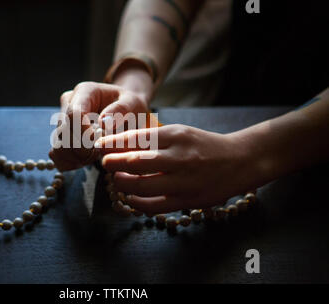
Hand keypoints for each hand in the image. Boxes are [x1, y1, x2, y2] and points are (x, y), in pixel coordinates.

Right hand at [50, 67, 153, 170]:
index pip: (74, 113)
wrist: (126, 109)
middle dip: (81, 149)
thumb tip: (103, 123)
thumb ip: (121, 111)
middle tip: (99, 153)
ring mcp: (63, 118)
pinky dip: (69, 162)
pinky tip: (84, 162)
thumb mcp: (133, 104)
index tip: (98, 144)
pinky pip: (57, 153)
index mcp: (85, 91)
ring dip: (76, 157)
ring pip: (59, 143)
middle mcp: (69, 102)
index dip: (83, 133)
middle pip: (64, 131)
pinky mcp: (62, 134)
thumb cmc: (130, 105)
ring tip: (94, 156)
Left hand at [96, 124, 258, 214]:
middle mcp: (179, 157)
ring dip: (123, 184)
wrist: (240, 161)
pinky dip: (138, 203)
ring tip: (117, 180)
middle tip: (104, 163)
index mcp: (176, 135)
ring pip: (142, 186)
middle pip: (135, 162)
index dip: (113, 144)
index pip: (136, 138)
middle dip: (113, 163)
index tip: (99, 146)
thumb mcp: (179, 133)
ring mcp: (184, 181)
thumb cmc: (203, 145)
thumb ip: (152, 139)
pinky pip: (155, 206)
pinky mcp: (188, 200)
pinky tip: (131, 197)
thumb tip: (118, 146)